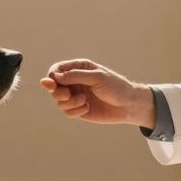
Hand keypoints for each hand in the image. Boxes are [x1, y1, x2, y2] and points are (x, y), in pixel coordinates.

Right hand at [38, 59, 153, 126]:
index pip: (56, 70)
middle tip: (67, 94)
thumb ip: (75, 76)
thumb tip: (53, 77)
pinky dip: (75, 111)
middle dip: (58, 92)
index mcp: (78, 68)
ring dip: (69, 103)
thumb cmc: (116, 87)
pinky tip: (87, 108)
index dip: (51, 76)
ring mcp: (76, 96)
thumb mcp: (96, 77)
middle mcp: (74, 82)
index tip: (53, 82)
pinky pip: (67, 112)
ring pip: (59, 101)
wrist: (128, 105)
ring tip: (84, 101)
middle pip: (53, 86)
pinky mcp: (79, 110)